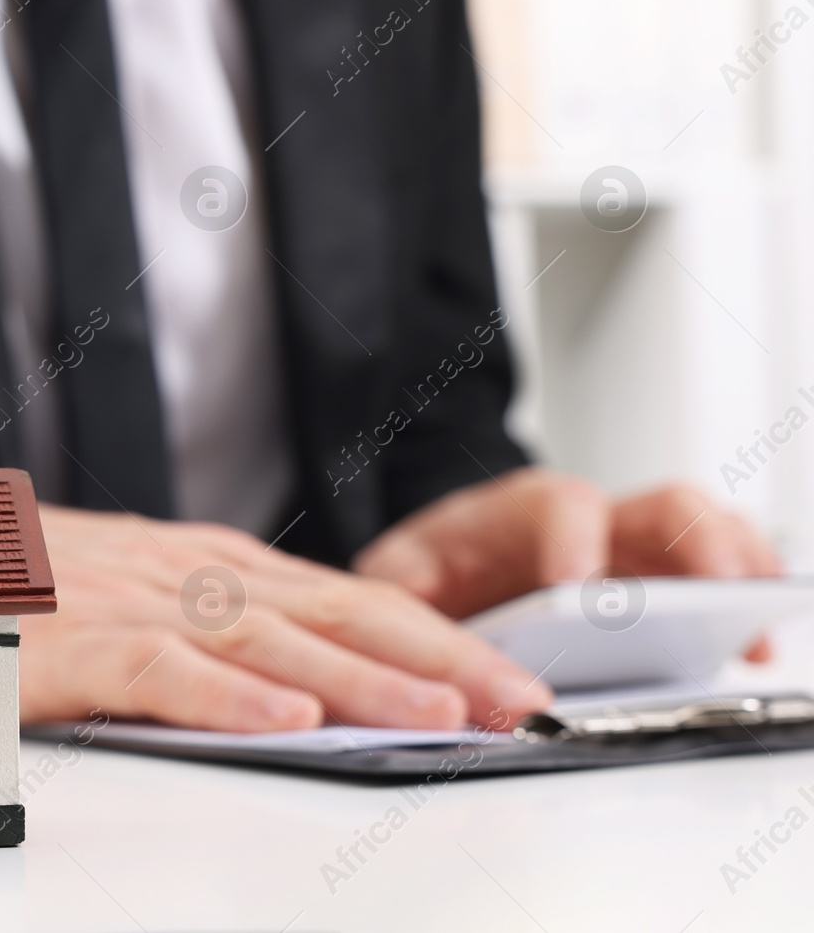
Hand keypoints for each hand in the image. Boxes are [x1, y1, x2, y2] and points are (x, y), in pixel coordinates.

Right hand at [18, 503, 553, 732]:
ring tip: (443, 714)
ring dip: (357, 677)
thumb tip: (301, 683)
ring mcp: (122, 602)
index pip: (342, 597)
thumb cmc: (13, 591)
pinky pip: (154, 670)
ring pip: (260, 638)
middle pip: (327, 609)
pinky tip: (285, 725)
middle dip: (431, 654)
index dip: (433, 636)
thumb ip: (213, 634)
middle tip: (518, 700)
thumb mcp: (130, 602)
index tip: (508, 681)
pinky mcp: (61, 644)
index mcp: (202, 566)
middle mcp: (178, 574)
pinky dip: (223, 696)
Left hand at [352, 468, 780, 622]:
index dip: (574, 543)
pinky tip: (752, 647)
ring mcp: (635, 548)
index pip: (560, 506)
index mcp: (523, 510)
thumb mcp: (400, 574)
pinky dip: (746, 601)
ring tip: (750, 620)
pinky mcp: (664, 581)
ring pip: (704, 532)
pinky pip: (722, 572)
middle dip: (692, 545)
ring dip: (737, 568)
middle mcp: (592, 520)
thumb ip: (407, 590)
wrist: (452, 565)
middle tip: (707, 595)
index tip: (578, 591)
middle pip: (661, 507)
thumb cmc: (437, 567)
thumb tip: (422, 630)